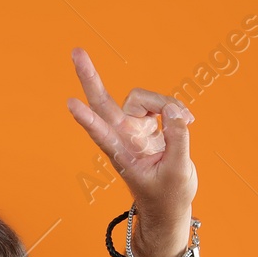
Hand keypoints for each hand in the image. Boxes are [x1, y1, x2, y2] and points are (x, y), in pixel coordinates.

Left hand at [65, 47, 196, 219]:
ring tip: (186, 121)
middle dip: (90, 77)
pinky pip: (160, 104)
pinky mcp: (147, 125)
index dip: (88, 119)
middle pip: (102, 102)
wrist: (169, 205)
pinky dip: (174, 108)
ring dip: (165, 103)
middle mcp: (123, 137)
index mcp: (122, 154)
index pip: (102, 133)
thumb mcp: (177, 172)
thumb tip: (175, 112)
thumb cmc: (168, 195)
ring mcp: (133, 129)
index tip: (70, 105)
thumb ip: (178, 140)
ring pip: (142, 98)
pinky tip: (186, 120)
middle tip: (76, 51)